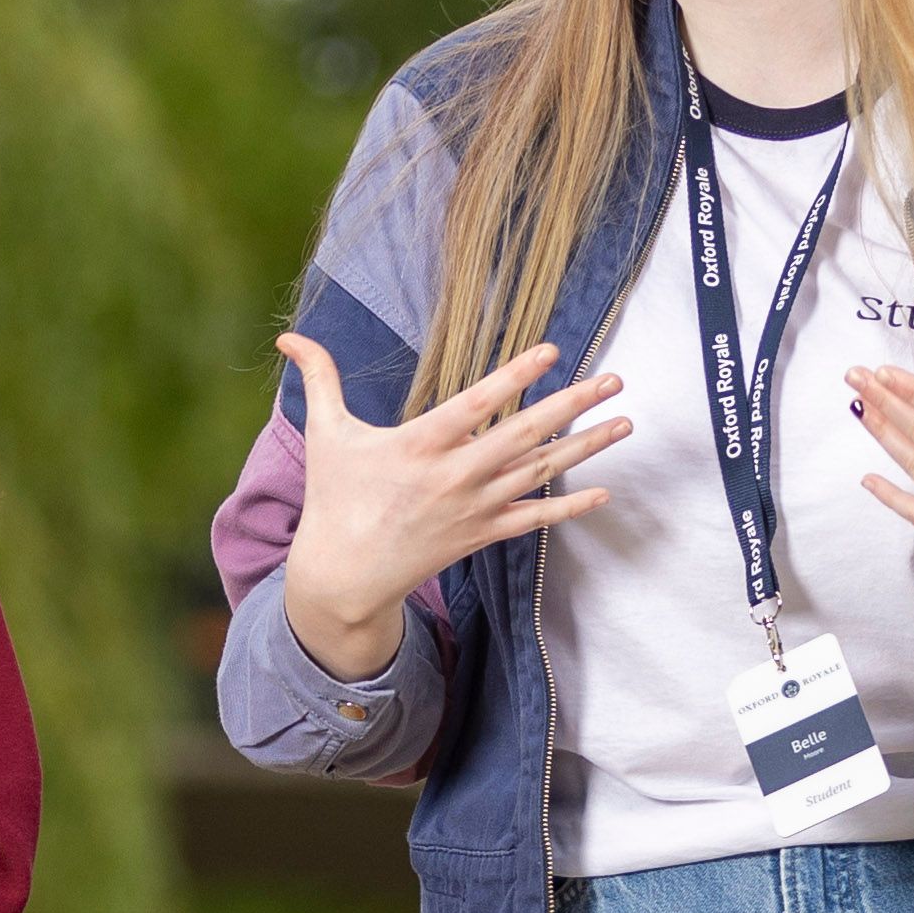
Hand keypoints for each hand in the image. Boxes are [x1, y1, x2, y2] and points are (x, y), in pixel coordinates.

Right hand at [267, 336, 629, 679]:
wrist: (344, 575)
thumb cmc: (335, 498)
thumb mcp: (326, 434)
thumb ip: (319, 379)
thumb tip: (288, 338)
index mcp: (421, 444)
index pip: (478, 402)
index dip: (516, 375)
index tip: (552, 351)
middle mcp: (455, 475)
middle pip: (524, 434)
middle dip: (574, 405)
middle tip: (615, 379)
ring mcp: (473, 508)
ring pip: (540, 473)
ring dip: (586, 447)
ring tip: (625, 421)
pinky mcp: (481, 535)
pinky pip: (534, 520)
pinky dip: (570, 507)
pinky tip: (604, 490)